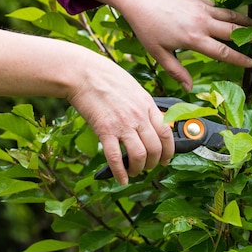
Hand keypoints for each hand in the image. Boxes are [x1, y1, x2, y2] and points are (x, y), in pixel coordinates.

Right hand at [66, 56, 174, 183]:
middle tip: (148, 167)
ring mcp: (123, 124)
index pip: (166, 132)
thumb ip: (143, 106)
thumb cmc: (106, 76)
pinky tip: (121, 179)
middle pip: (156, 148)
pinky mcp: (105, 130)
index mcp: (147, 104)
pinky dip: (120, 172)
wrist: (83, 73)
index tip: (166, 159)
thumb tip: (150, 121)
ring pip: (140, 155)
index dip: (169, 150)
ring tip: (134, 171)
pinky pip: (115, 157)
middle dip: (154, 163)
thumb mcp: (134, 88)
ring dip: (139, 168)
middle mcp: (138, 116)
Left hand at [77, 0, 251, 90]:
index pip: (223, 52)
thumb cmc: (148, 28)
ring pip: (231, 17)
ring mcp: (202, 9)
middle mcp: (202, 23)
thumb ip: (176, 71)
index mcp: (194, 40)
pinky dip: (231, 13)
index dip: (239, 59)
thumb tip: (188, 89)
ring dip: (247, 23)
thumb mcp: (159, 54)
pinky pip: (220, 7)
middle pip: (235, 32)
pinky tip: (239, 17)